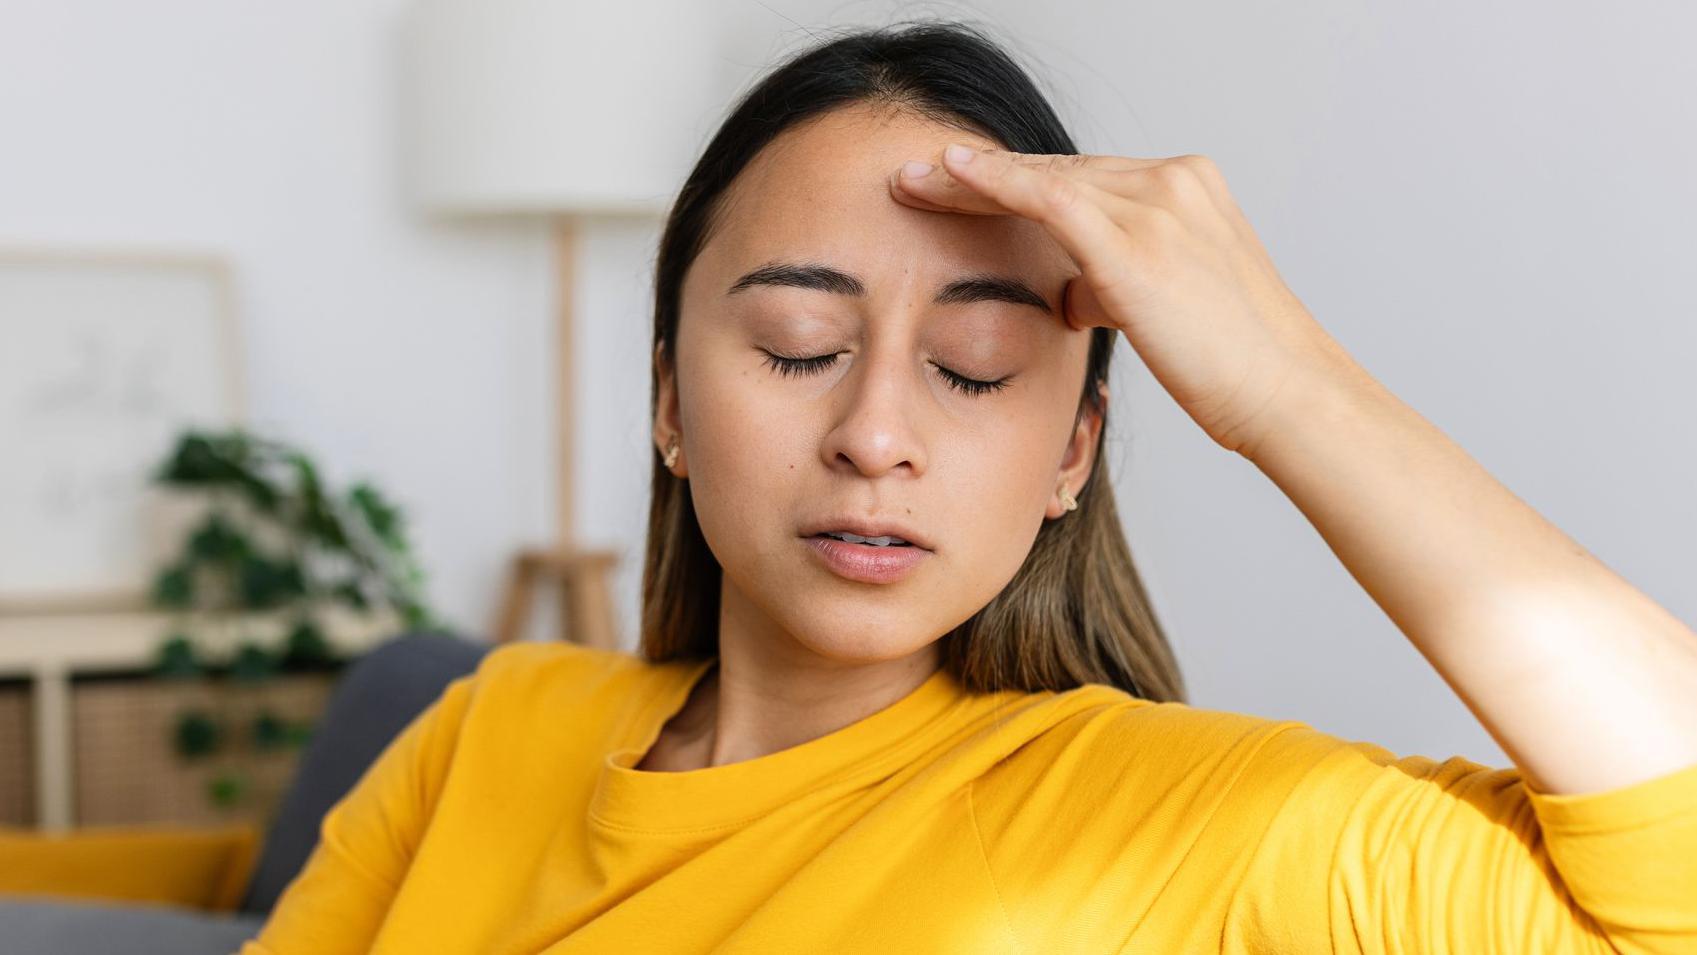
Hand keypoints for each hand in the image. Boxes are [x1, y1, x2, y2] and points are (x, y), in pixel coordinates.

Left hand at [889, 144, 1363, 458]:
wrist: (1283, 393)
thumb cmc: (1231, 366)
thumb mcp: (1163, 311)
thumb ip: (1113, 286)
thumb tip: (1070, 292)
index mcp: (1187, 191)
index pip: (1082, 177)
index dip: (1015, 182)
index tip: (959, 188)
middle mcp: (1174, 183)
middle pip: (1057, 169)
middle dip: (981, 176)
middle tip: (916, 177)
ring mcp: (1159, 205)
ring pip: (1044, 177)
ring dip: (969, 180)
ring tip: (911, 183)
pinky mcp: (1136, 242)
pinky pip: (1047, 197)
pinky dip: (994, 183)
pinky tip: (950, 176)